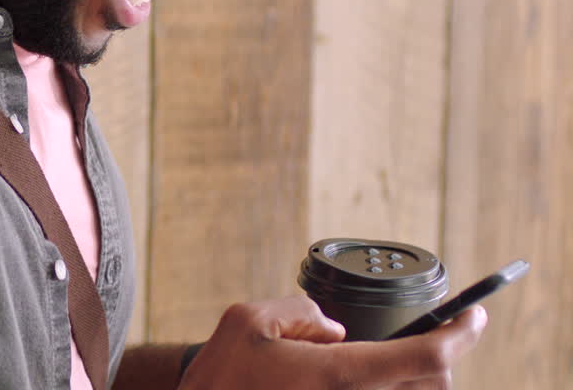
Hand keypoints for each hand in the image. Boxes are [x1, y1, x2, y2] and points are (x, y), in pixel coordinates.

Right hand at [179, 296, 486, 388]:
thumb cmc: (220, 375)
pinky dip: (386, 387)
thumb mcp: (247, 319)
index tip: (473, 316)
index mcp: (337, 374)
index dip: (461, 334)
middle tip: (432, 335)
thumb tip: (333, 328)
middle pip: (431, 384)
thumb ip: (299, 311)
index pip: (426, 357)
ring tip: (398, 358)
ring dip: (413, 377)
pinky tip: (367, 375)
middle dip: (438, 356)